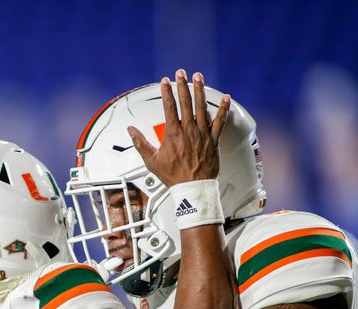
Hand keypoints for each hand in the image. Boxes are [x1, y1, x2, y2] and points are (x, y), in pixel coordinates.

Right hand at [128, 69, 230, 186]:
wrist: (193, 187)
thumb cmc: (174, 176)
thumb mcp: (152, 161)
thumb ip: (140, 143)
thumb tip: (131, 131)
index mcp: (173, 134)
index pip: (169, 107)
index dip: (166, 92)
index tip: (165, 82)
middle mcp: (188, 131)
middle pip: (185, 102)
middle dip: (182, 85)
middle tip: (181, 73)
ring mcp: (202, 134)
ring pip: (201, 107)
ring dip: (200, 90)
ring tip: (198, 78)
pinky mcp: (213, 140)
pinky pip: (220, 121)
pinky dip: (223, 109)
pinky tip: (226, 98)